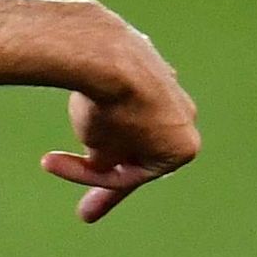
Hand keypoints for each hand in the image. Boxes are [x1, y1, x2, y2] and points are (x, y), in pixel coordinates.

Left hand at [43, 67, 199, 223]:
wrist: (108, 53)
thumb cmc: (108, 112)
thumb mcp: (101, 152)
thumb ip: (105, 163)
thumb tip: (102, 160)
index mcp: (183, 147)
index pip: (131, 176)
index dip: (94, 185)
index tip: (76, 203)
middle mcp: (187, 115)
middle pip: (135, 147)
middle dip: (103, 158)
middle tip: (70, 171)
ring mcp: (172, 86)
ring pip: (129, 120)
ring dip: (102, 127)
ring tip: (82, 121)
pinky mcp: (151, 63)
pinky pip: (124, 92)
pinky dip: (104, 101)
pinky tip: (88, 95)